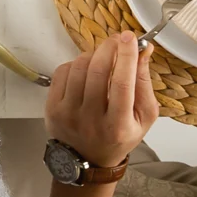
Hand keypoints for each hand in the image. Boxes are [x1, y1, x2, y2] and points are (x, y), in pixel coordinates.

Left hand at [44, 31, 155, 169]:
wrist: (88, 159)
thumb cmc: (120, 135)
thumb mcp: (144, 117)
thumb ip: (144, 84)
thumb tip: (143, 50)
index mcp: (118, 125)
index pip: (122, 83)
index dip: (126, 56)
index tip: (130, 37)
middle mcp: (91, 120)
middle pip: (97, 71)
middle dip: (109, 48)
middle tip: (118, 39)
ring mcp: (68, 113)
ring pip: (78, 68)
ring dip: (93, 54)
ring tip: (103, 56)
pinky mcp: (51, 107)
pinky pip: (62, 72)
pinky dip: (76, 63)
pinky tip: (85, 69)